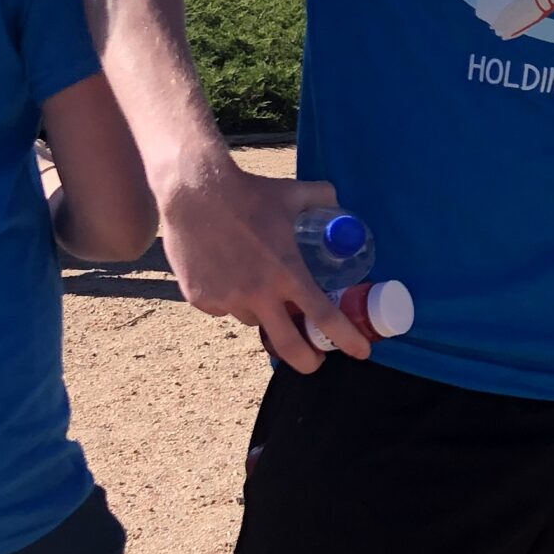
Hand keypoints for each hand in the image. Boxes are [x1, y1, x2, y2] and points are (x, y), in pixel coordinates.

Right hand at [156, 162, 368, 372]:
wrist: (193, 191)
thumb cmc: (248, 192)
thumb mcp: (292, 193)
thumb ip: (321, 198)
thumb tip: (339, 203)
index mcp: (288, 272)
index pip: (325, 317)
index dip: (347, 340)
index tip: (361, 352)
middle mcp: (259, 294)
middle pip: (289, 346)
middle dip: (307, 362)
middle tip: (314, 360)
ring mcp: (227, 299)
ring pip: (253, 320)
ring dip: (263, 313)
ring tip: (256, 285)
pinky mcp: (201, 299)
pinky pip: (223, 308)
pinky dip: (229, 299)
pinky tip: (225, 273)